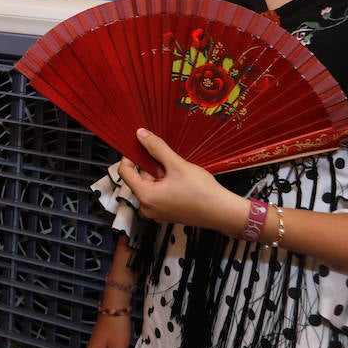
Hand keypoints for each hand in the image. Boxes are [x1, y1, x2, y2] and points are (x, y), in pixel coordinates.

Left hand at [117, 128, 246, 235]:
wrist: (223, 212)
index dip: (130, 156)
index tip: (138, 146)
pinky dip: (165, 183)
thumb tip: (141, 135)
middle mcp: (148, 208)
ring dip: (160, 174)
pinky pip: (159, 193)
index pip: (125, 172)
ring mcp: (157, 212)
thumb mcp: (177, 165)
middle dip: (151, 166)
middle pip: (139, 178)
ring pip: (150, 185)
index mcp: (146, 197)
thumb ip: (157, 148)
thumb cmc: (202, 193)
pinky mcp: (166, 212)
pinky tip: (180, 181)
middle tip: (168, 161)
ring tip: (178, 172)